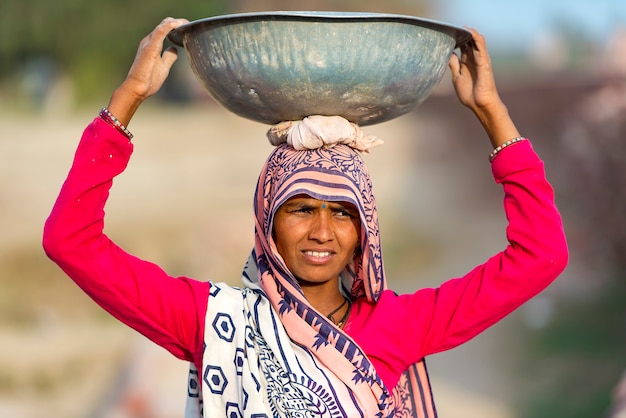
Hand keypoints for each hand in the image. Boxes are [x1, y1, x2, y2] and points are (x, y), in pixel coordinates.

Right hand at [108, 17, 188, 125]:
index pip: (164, 29)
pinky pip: (160, 32)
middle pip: (165, 25)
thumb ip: (169, 57)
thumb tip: (174, 49)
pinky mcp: (150, 47)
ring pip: (163, 26)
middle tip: (191, 24)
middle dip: (178, 23)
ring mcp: (149, 43)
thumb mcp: (163, 67)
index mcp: (152, 44)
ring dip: (176, 23)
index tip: (189, 27)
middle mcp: (149, 41)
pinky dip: (169, 26)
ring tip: (187, 23)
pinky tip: (178, 24)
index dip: (176, 26)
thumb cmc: (148, 80)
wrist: (137, 88)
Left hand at [448, 28, 519, 146]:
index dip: (456, 40)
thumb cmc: (469, 94)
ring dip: (471, 33)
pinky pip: (482, 46)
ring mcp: (479, 60)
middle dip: (463, 34)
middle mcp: (473, 60)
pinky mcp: (485, 61)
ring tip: (464, 27)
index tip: (448, 34)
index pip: (462, 47)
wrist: (479, 104)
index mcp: (466, 64)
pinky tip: (471, 32)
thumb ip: (454, 65)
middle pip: (469, 42)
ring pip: (476, 42)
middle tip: (454, 27)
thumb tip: (448, 54)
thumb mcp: (457, 78)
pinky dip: (477, 38)